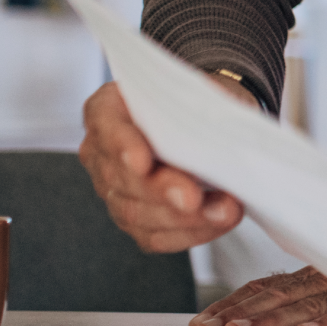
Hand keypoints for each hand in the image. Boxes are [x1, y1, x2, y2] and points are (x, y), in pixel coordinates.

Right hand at [78, 80, 246, 252]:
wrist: (205, 121)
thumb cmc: (197, 102)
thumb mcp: (200, 90)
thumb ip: (200, 104)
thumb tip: (224, 129)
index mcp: (108, 109)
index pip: (107, 125)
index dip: (122, 145)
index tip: (143, 162)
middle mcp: (102, 151)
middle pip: (122, 178)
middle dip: (162, 192)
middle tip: (193, 198)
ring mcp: (114, 189)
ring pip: (137, 213)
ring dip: (184, 218)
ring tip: (223, 211)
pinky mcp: (134, 219)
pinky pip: (154, 236)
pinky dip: (190, 232)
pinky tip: (217, 223)